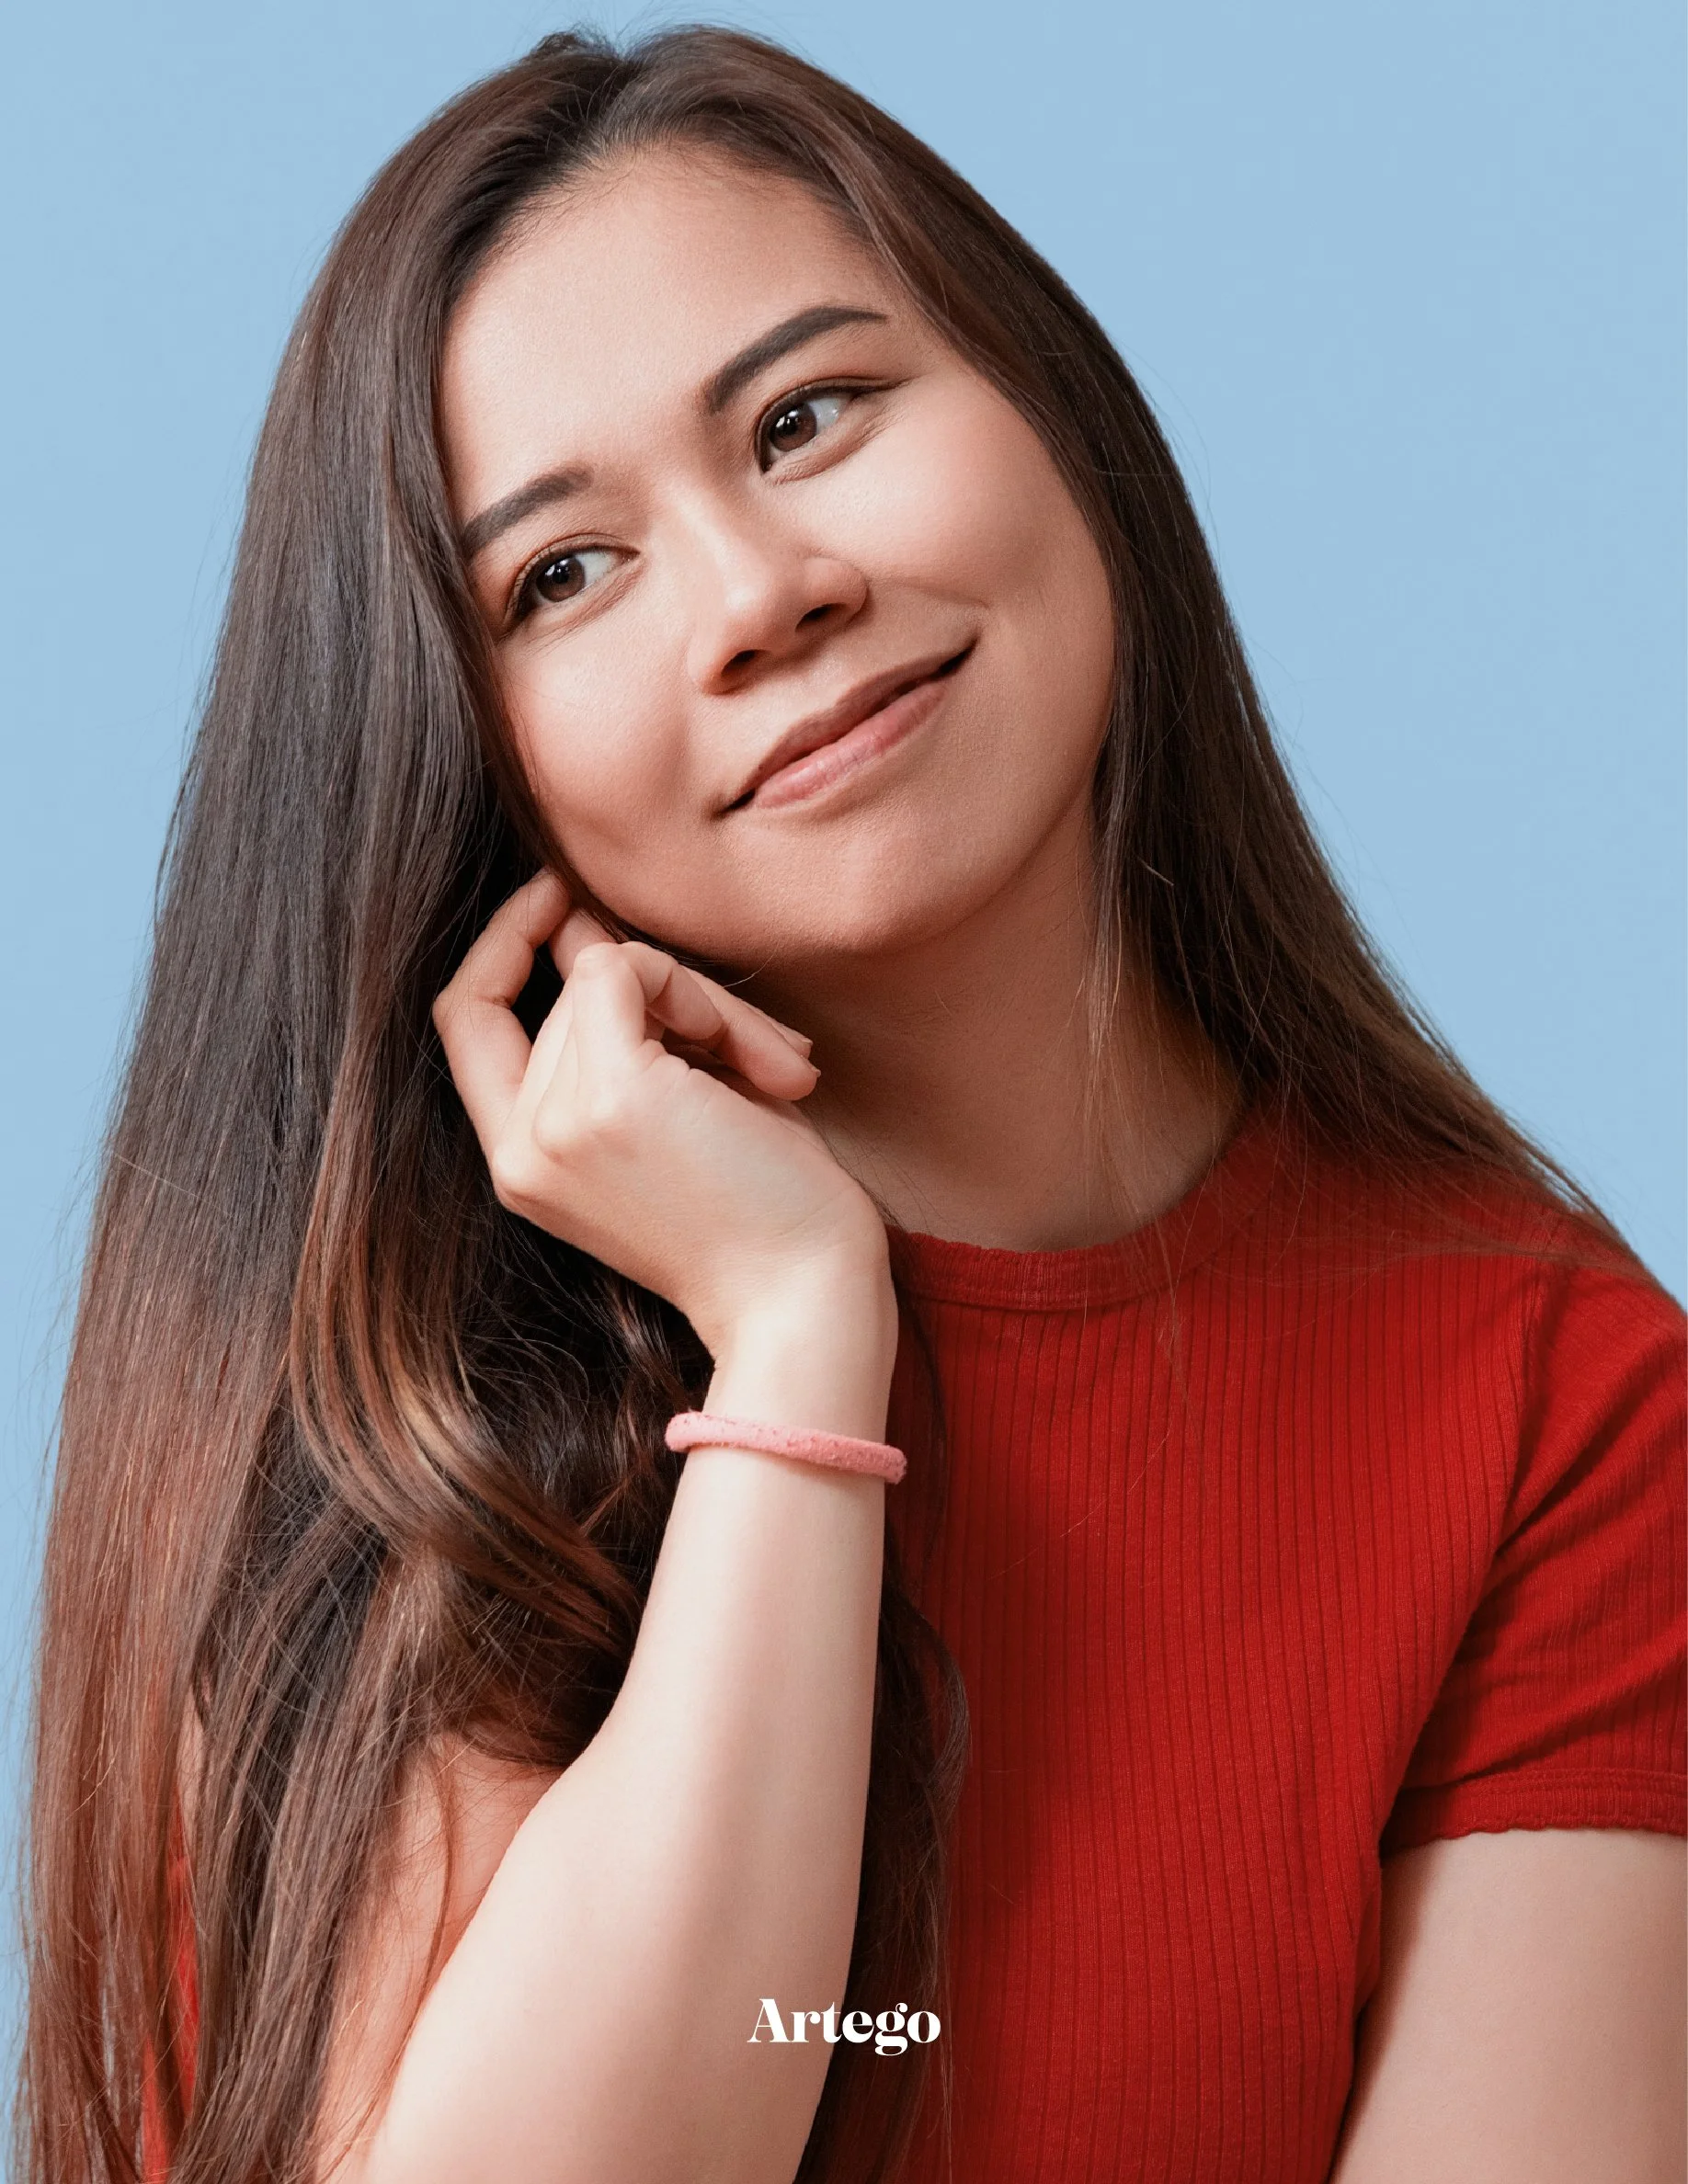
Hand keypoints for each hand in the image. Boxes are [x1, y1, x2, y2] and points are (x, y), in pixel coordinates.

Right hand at [432, 872, 888, 1354]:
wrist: (806, 1306)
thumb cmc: (766, 1218)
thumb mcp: (669, 1122)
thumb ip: (618, 1036)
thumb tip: (581, 923)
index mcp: (522, 1165)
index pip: (465, 1017)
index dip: (502, 944)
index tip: (561, 901)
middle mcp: (521, 1148)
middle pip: (566, 991)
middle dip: (668, 987)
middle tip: (759, 1049)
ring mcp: (557, 1123)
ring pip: (605, 972)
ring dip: (708, 1002)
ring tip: (775, 1074)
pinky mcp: (610, 1098)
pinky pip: (628, 966)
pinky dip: (704, 994)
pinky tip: (767, 1067)